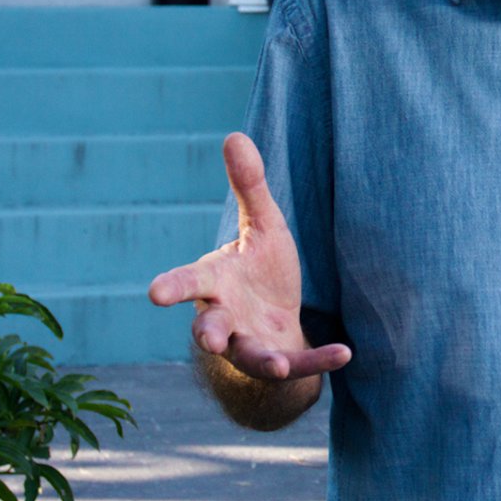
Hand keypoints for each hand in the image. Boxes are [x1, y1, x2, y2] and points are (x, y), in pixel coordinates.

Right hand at [148, 132, 352, 382]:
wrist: (275, 318)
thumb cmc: (260, 269)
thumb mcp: (261, 225)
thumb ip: (249, 188)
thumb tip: (235, 135)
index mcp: (214, 282)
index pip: (188, 282)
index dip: (172, 288)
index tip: (155, 293)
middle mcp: (224, 318)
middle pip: (208, 328)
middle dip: (208, 333)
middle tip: (207, 339)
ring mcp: (248, 344)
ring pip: (248, 356)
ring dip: (261, 359)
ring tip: (276, 364)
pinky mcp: (278, 360)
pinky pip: (297, 365)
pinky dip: (318, 360)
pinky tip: (345, 351)